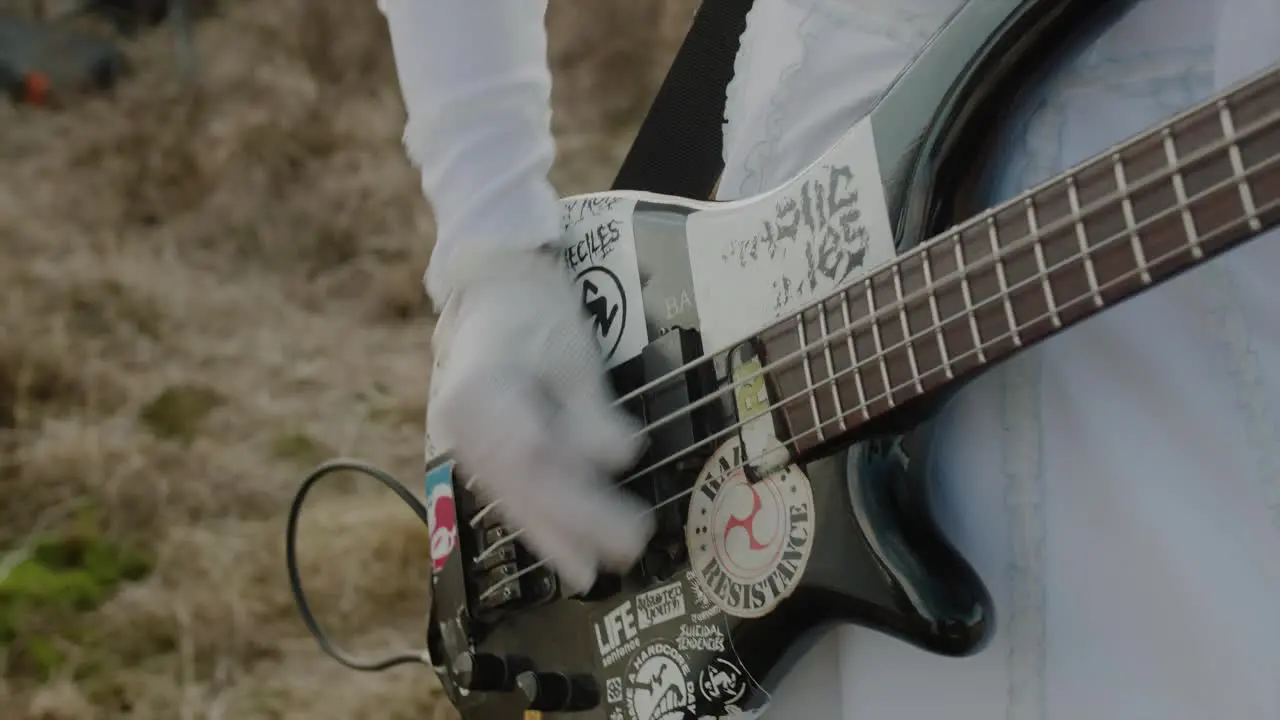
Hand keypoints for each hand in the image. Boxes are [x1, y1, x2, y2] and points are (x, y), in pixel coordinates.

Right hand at [427, 248, 653, 593]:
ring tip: (589, 571)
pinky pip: (505, 488)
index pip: (533, 461)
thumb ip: (591, 410)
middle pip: (519, 488)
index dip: (579, 504)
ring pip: (509, 496)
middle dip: (571, 530)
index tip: (625, 527)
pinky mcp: (472, 446)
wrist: (490, 285)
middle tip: (620, 558)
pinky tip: (562, 543)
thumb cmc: (535, 310)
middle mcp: (460, 424)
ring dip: (552, 535)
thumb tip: (621, 457)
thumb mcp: (572, 350)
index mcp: (480, 392)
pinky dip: (536, 516)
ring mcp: (460, 438)